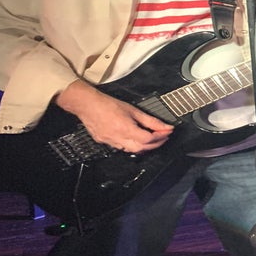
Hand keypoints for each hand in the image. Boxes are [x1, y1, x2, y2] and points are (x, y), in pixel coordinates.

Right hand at [55, 80, 173, 152]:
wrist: (88, 105)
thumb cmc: (108, 104)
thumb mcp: (133, 110)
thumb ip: (150, 120)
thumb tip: (164, 126)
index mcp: (126, 129)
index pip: (148, 139)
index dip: (160, 137)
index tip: (167, 132)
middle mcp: (118, 138)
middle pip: (142, 148)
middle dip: (155, 144)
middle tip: (163, 137)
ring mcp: (110, 142)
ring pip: (131, 151)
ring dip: (144, 147)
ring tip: (152, 139)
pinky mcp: (104, 142)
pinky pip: (121, 148)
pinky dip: (131, 146)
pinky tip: (135, 140)